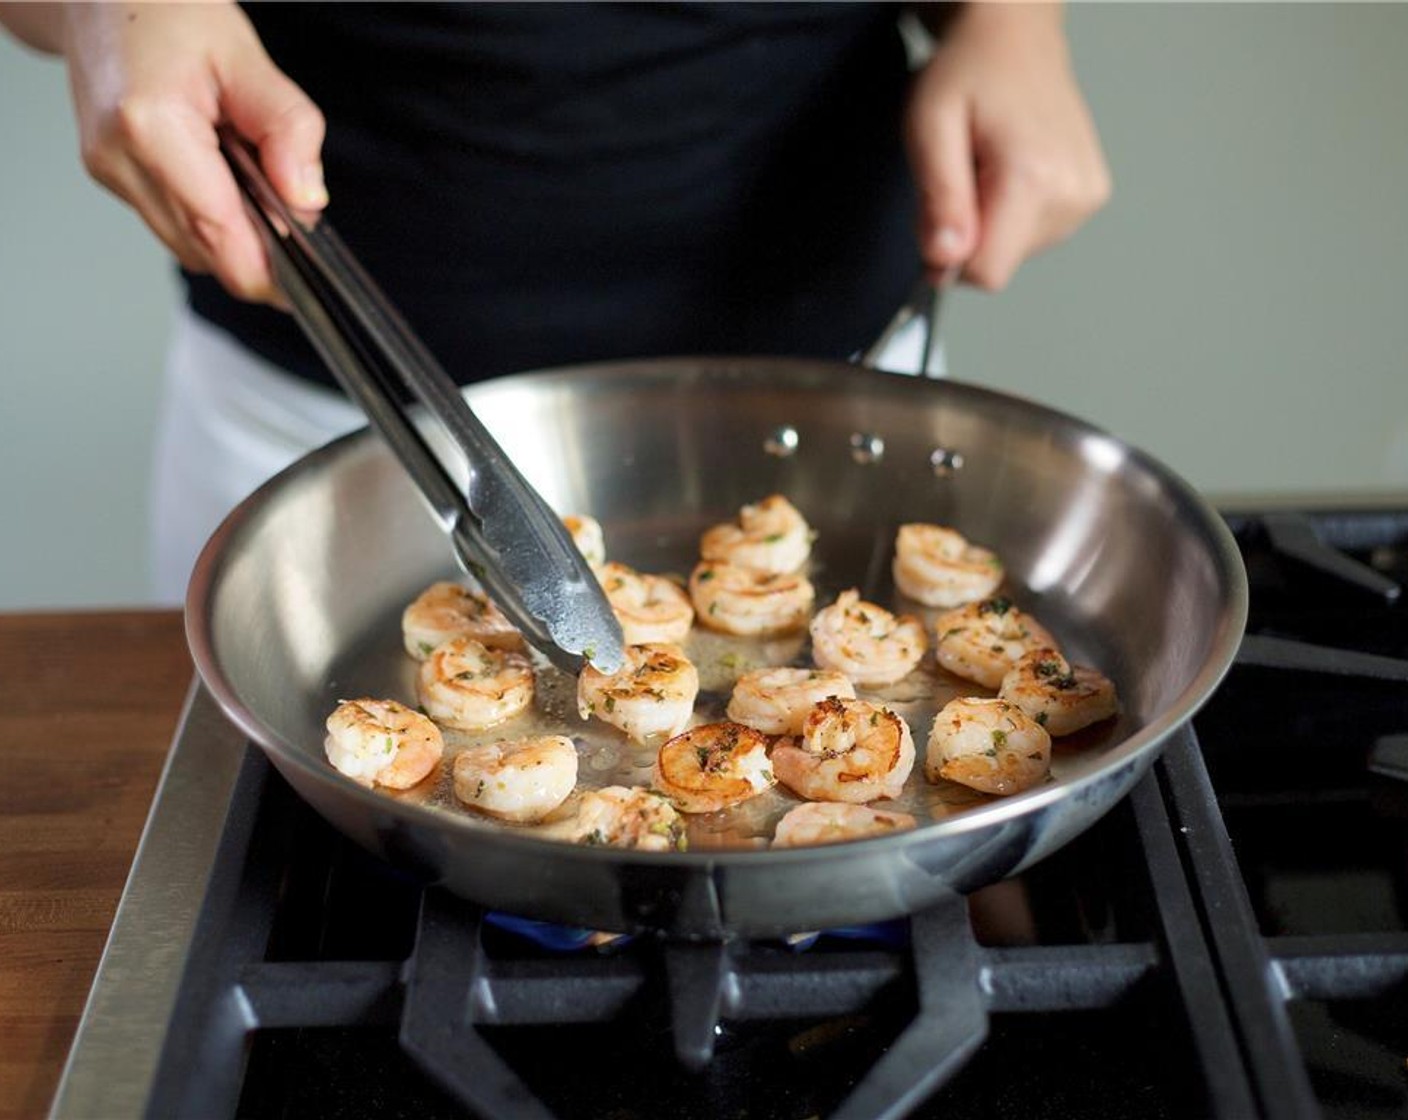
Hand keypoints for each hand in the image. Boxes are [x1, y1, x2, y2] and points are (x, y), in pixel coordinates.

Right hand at [62, 1, 325, 302]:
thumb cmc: (171, 11)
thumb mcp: (249, 59)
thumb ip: (287, 130)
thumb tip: (307, 200)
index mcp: (151, 127)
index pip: (218, 234)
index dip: (265, 272)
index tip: (303, 284)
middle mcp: (119, 158)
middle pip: (205, 251)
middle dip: (255, 248)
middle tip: (289, 211)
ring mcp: (108, 171)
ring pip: (189, 246)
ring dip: (231, 231)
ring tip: (246, 174)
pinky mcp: (110, 177)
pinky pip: (173, 223)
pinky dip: (207, 215)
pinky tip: (219, 173)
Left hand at [906, 3, 1110, 290]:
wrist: (1013, 37)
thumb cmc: (969, 71)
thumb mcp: (929, 128)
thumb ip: (939, 200)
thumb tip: (945, 261)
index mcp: (1034, 177)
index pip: (987, 273)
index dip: (949, 258)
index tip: (937, 219)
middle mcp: (1072, 192)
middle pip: (1000, 264)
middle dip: (969, 233)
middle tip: (964, 173)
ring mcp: (1086, 196)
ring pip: (1016, 252)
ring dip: (989, 219)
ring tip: (988, 163)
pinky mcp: (1090, 196)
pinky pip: (1034, 235)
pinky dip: (1012, 211)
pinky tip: (1009, 167)